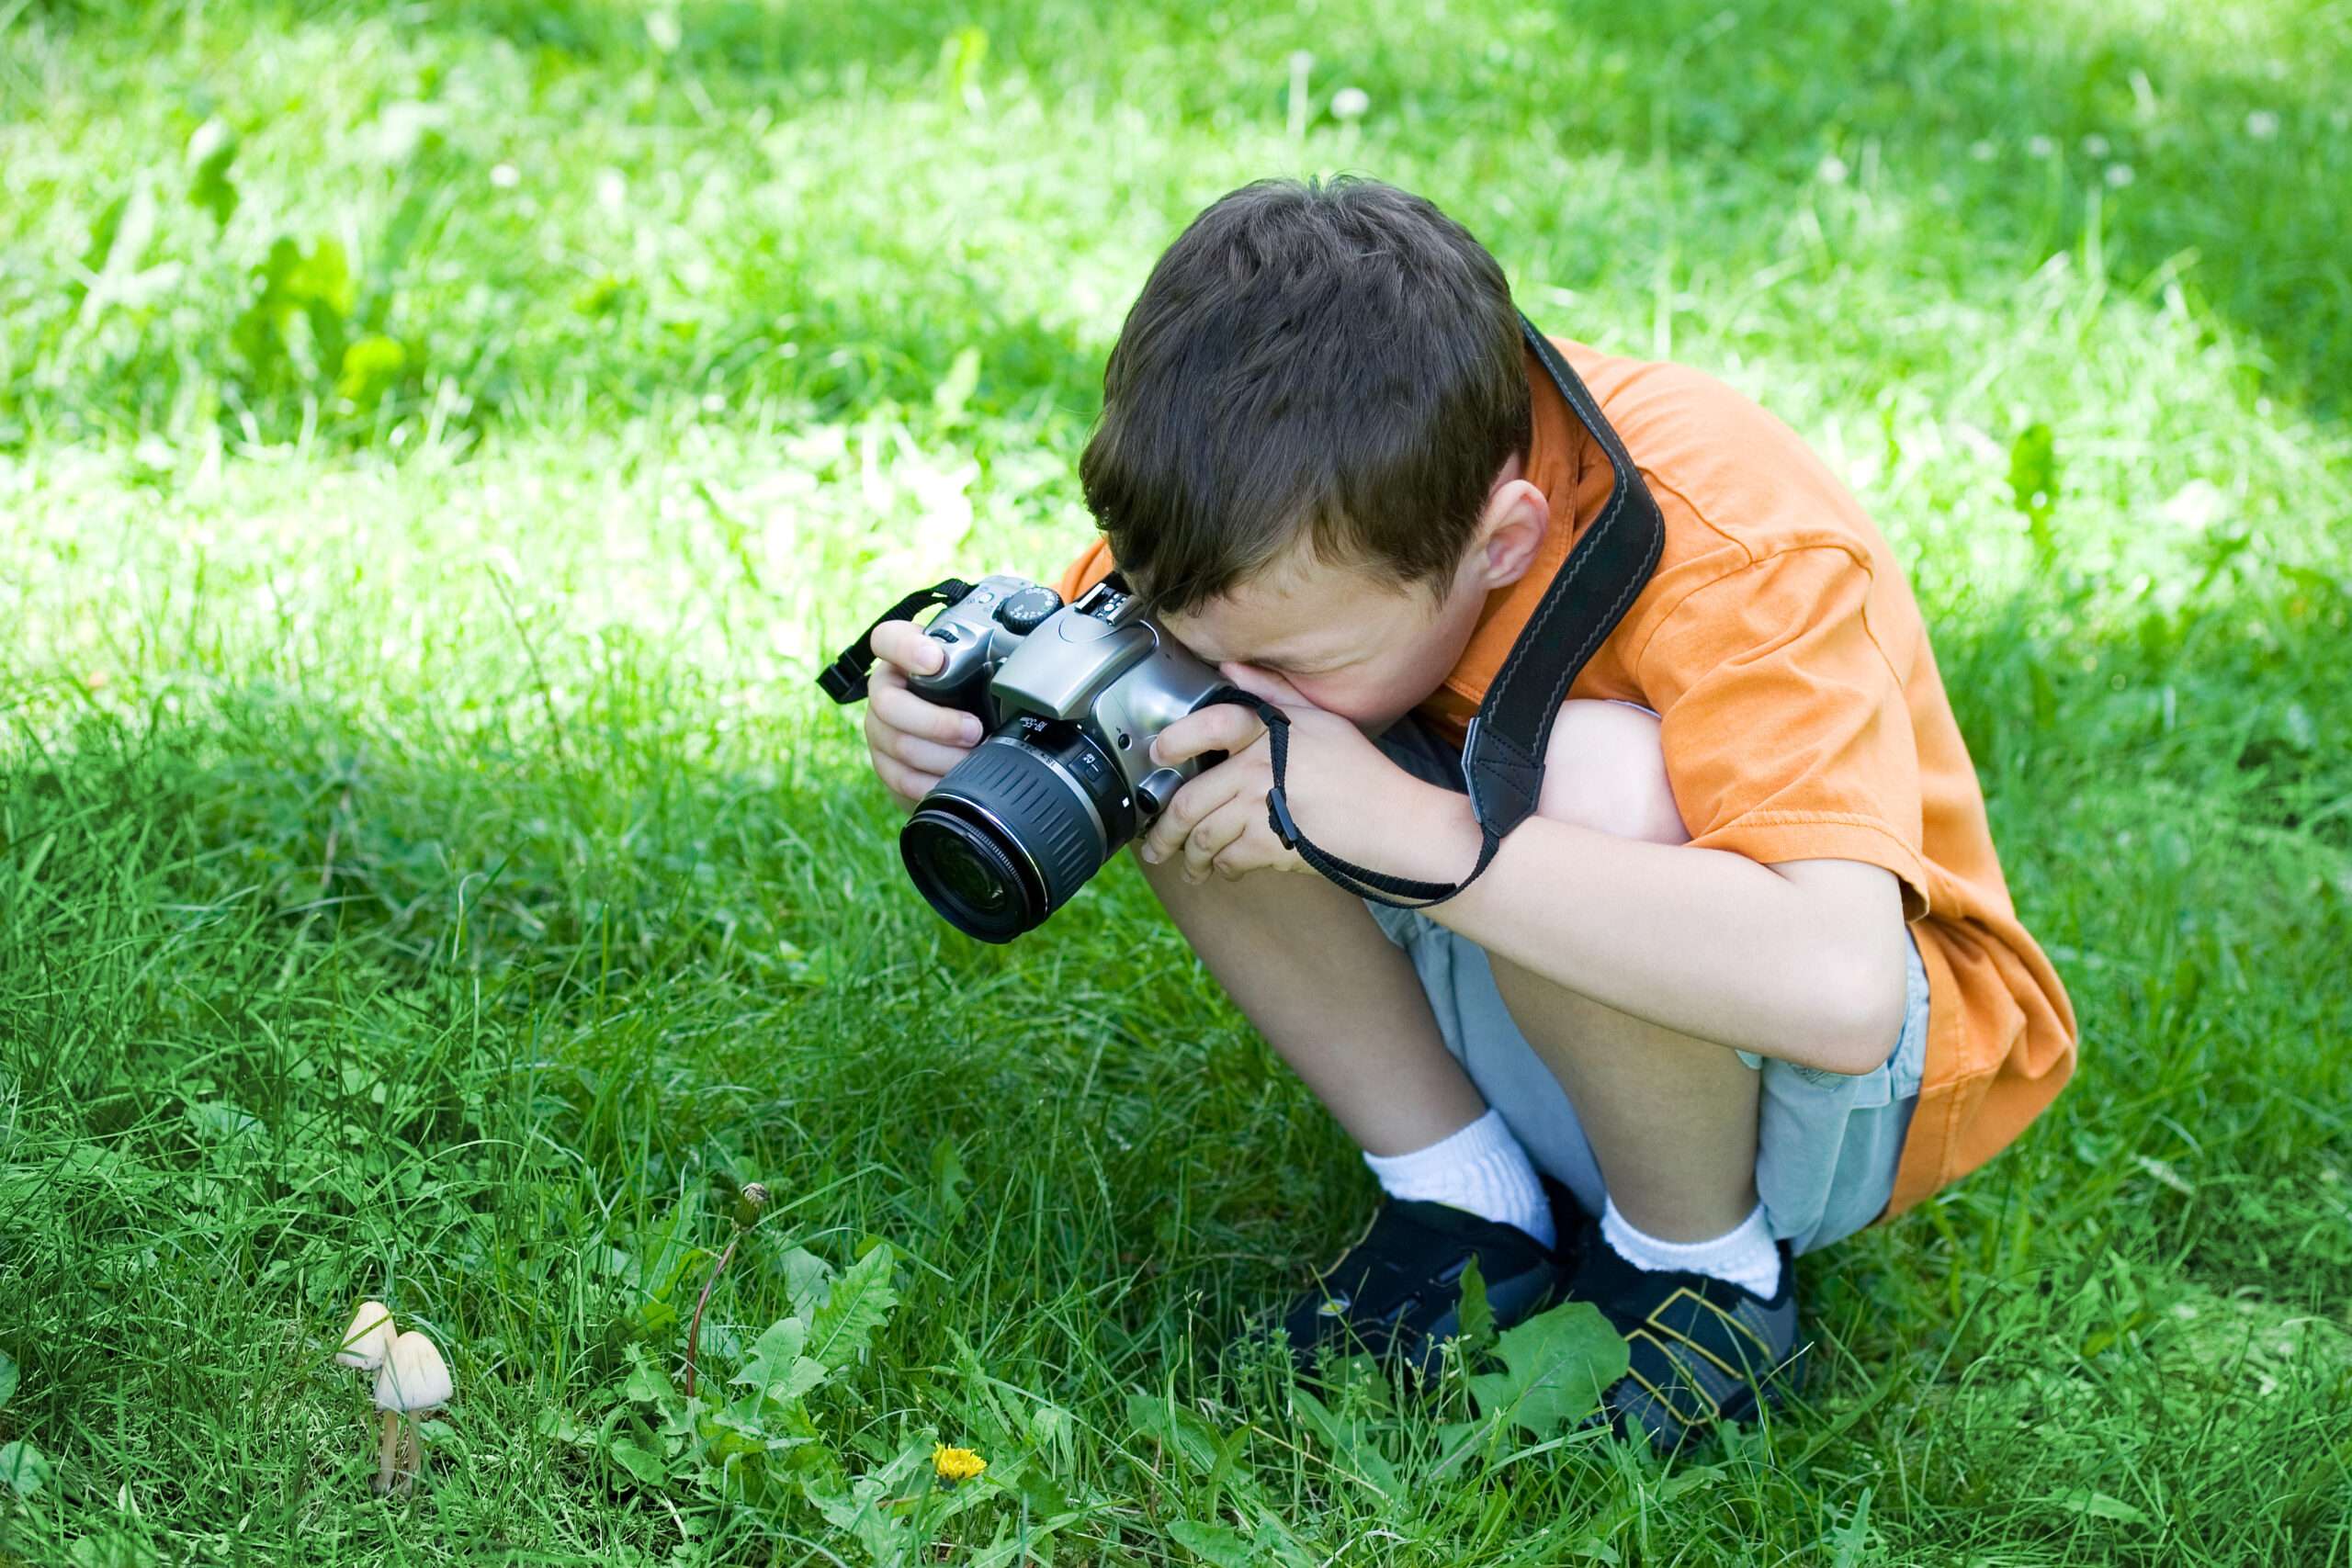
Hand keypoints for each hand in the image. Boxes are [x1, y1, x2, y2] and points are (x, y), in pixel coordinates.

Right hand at [860, 620, 983, 808]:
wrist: (959, 742)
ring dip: (941, 756)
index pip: (887, 640)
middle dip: (936, 722)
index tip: (935, 661)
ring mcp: (880, 729)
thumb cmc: (970, 699)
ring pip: (898, 744)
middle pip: (888, 704)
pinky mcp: (885, 765)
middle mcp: (886, 691)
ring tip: (973, 757)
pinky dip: (932, 782)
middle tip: (974, 730)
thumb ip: (987, 664)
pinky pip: (901, 777)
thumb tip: (1028, 667)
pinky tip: (954, 780)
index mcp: (905, 659)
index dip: (905, 648)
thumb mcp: (977, 674)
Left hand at [1137, 663, 1445, 883]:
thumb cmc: (1363, 772)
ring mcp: (1261, 809)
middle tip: (1154, 843)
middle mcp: (1257, 768)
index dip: (1175, 740)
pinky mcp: (1271, 848)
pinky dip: (1221, 868)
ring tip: (1186, 865)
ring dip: (1188, 856)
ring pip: (1202, 837)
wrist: (1395, 823)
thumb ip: (1273, 693)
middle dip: (1163, 830)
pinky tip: (1223, 870)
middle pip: (1189, 800)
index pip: (1208, 725)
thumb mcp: (1321, 720)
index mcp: (1268, 732)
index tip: (1157, 755)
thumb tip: (1230, 665)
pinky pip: (1228, 860)